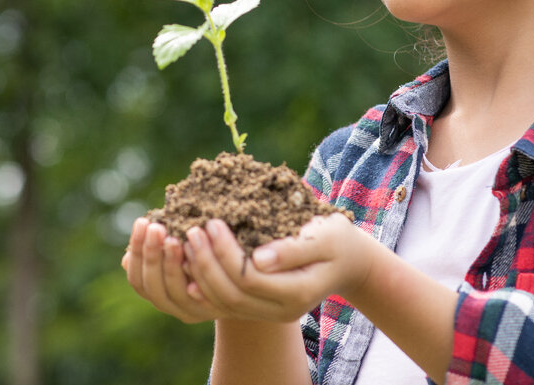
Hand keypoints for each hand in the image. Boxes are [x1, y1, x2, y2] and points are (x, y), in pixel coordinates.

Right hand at [122, 217, 223, 323]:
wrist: (244, 286)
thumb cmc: (207, 256)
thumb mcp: (181, 250)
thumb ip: (162, 248)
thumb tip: (132, 247)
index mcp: (158, 292)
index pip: (137, 279)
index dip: (137, 251)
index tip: (142, 223)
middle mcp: (172, 307)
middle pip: (152, 286)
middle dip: (152, 255)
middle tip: (157, 228)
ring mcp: (193, 311)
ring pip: (174, 292)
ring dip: (171, 264)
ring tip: (175, 239)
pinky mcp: (214, 309)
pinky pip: (201, 295)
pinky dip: (195, 275)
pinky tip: (197, 254)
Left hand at [181, 212, 378, 322]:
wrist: (347, 260)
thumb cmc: (337, 239)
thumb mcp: (326, 236)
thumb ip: (294, 249)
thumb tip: (259, 258)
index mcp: (298, 292)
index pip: (250, 278)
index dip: (226, 252)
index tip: (213, 222)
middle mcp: (282, 310)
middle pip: (232, 295)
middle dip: (207, 263)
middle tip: (192, 230)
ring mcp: (269, 313)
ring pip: (223, 304)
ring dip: (200, 274)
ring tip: (186, 242)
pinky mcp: (259, 307)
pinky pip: (224, 304)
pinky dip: (203, 284)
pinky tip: (189, 263)